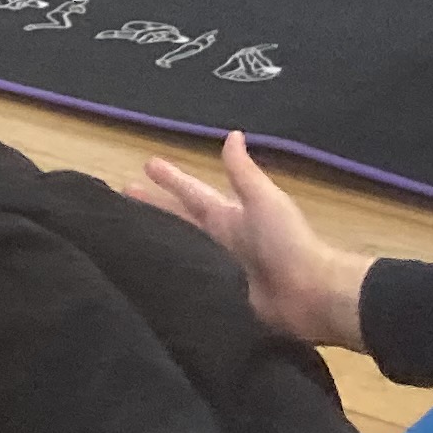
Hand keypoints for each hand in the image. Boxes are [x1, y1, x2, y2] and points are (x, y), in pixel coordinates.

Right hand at [139, 132, 373, 348]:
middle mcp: (223, 242)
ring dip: (158, 242)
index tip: (145, 163)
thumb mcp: (263, 200)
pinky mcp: (221, 299)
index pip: (193, 194)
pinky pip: (190, 285)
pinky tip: (147, 281)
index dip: (171, 179)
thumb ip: (243, 172)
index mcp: (231, 217)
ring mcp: (221, 272)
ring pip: (182, 251)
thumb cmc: (287, 243)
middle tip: (121, 196)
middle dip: (155, 208)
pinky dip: (171, 278)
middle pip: (181, 221)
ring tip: (124, 238)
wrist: (310, 295)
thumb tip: (232, 134)